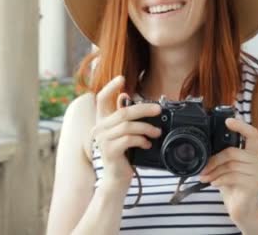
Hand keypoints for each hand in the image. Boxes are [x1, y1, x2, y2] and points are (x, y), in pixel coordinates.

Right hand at [91, 75, 161, 190]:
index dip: (110, 87)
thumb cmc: (122, 157)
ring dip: (146, 128)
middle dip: (143, 109)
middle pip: (123, 112)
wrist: (116, 181)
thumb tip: (125, 96)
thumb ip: (123, 118)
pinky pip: (128, 139)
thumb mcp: (123, 134)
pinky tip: (147, 144)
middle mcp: (99, 129)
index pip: (102, 99)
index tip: (121, 78)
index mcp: (102, 122)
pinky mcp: (109, 151)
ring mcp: (103, 140)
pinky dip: (141, 140)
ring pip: (127, 125)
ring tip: (157, 133)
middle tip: (158, 110)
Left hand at [199, 118, 257, 226]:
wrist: (242, 209)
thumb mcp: (227, 168)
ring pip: (231, 165)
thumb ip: (223, 157)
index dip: (241, 125)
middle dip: (214, 160)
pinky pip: (233, 176)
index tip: (228, 121)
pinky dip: (219, 179)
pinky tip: (214, 183)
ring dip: (214, 172)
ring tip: (206, 178)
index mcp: (253, 153)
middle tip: (203, 169)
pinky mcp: (254, 184)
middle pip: (233, 152)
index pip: (252, 134)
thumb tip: (206, 150)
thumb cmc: (233, 186)